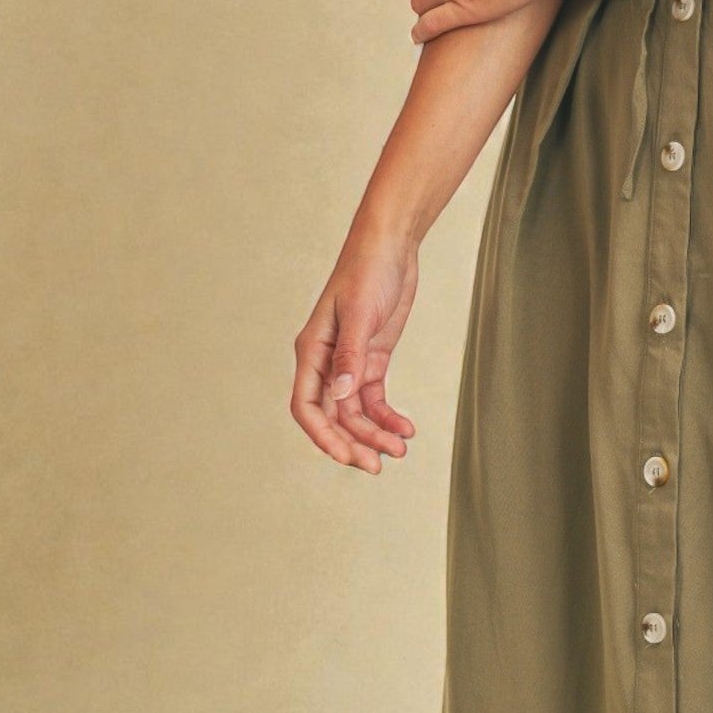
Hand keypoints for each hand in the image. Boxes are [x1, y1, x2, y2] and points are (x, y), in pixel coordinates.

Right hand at [291, 233, 418, 473]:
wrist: (391, 246)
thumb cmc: (368, 271)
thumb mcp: (361, 313)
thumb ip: (351, 355)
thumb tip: (341, 395)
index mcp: (312, 351)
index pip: (306, 406)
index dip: (323, 435)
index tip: (346, 456)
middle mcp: (326, 363)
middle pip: (333, 416)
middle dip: (354, 443)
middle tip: (378, 465)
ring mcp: (350, 363)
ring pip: (355, 413)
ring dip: (375, 434)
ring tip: (400, 450)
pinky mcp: (372, 359)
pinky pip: (374, 398)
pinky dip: (388, 416)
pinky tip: (405, 429)